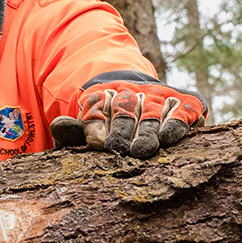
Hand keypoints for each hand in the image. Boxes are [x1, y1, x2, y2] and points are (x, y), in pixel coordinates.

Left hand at [50, 80, 207, 158]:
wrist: (140, 97)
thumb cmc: (108, 125)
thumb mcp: (88, 127)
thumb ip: (75, 131)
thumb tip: (57, 126)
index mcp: (103, 96)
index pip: (98, 109)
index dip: (100, 126)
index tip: (101, 143)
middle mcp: (132, 93)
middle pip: (126, 112)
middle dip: (126, 130)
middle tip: (125, 149)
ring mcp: (158, 98)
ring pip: (152, 114)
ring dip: (149, 130)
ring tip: (144, 148)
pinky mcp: (184, 103)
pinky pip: (181, 111)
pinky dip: (176, 122)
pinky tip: (169, 137)